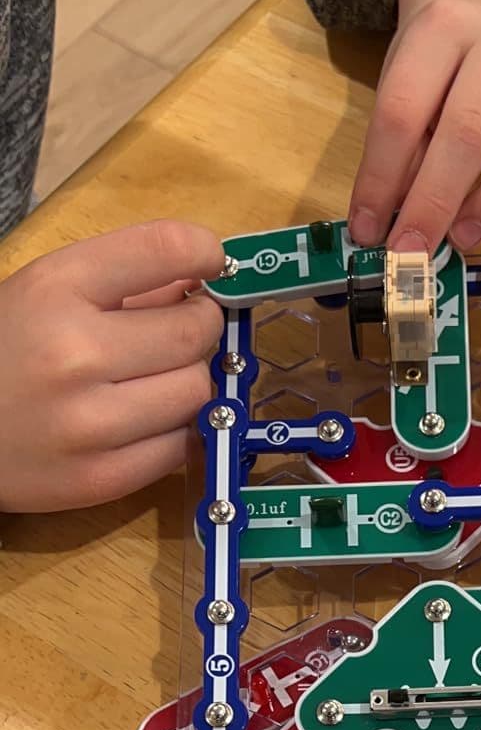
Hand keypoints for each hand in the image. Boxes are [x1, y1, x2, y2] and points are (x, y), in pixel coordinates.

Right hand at [0, 221, 225, 512]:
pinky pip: (179, 446)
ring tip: (155, 378)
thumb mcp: (42, 294)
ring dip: (188, 381)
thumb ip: (122, 279)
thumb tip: (201, 277)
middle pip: (195, 332)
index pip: (162, 249)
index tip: (210, 261)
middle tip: (179, 331)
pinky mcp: (101, 479)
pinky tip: (144, 420)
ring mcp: (90, 423)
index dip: (203, 250)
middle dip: (198, 326)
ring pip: (197, 392)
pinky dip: (172, 430)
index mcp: (55, 290)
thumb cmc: (0, 352)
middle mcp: (74, 353)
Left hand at [349, 0, 480, 255]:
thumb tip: (391, 221)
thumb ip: (401, 144)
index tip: (368, 229)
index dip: (382, 178)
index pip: (403, 110)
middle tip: (410, 250)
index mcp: (442, 27)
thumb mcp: (403, 82)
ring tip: (459, 237)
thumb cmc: (435, 59)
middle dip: (434, 201)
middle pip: (468, 129)